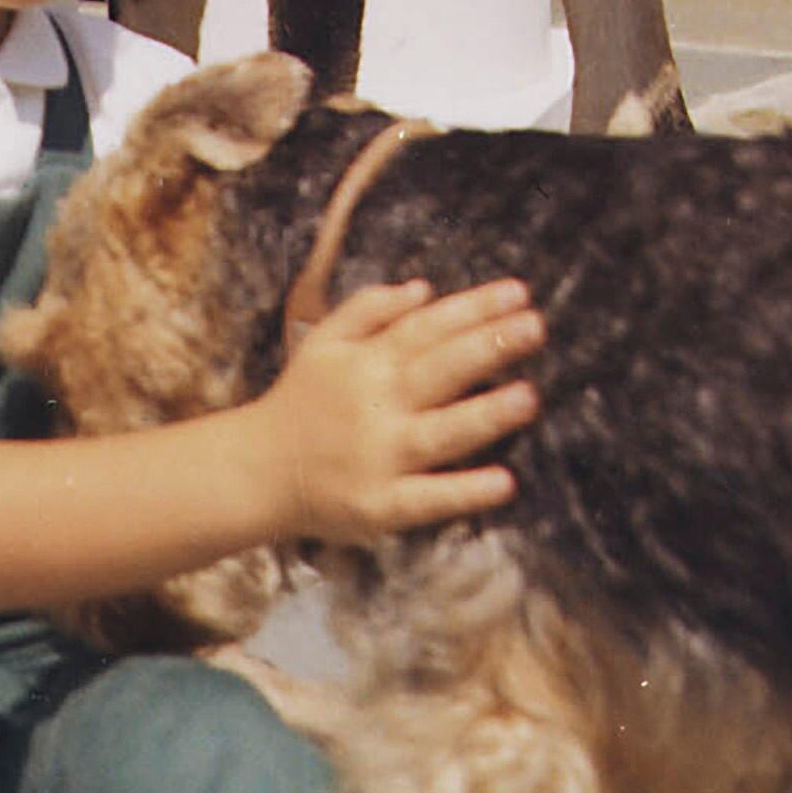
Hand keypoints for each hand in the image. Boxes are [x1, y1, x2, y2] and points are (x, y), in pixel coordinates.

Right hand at [261, 276, 542, 546]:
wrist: (256, 470)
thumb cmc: (301, 403)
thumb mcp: (321, 344)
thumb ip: (367, 310)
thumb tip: (423, 288)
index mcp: (364, 363)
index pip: (425, 327)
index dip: (472, 308)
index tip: (519, 293)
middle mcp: (374, 405)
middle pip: (439, 370)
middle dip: (489, 347)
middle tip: (535, 326)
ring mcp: (380, 456)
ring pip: (441, 433)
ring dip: (485, 415)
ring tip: (528, 396)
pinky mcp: (381, 504)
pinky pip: (428, 499)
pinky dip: (463, 492)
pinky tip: (503, 482)